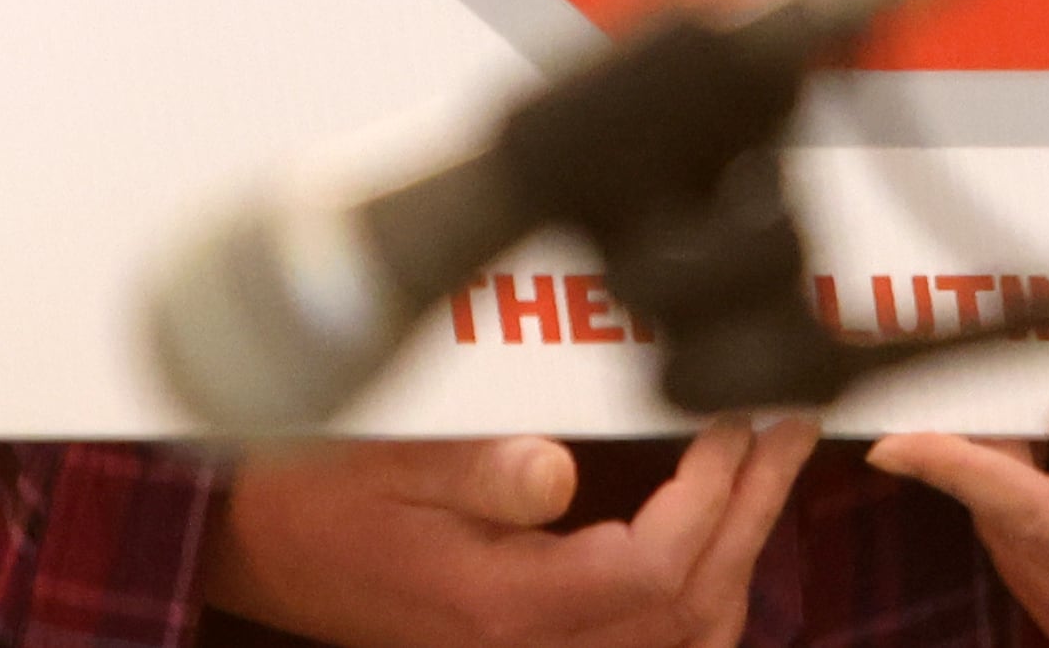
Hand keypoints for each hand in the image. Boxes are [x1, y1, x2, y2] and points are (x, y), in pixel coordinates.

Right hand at [201, 416, 815, 647]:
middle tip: (792, 430)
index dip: (715, 497)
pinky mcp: (526, 647)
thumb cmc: (315, 496)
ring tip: (770, 473)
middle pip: (688, 607)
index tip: (741, 423)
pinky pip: (647, 645)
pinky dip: (700, 600)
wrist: (256, 545)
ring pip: (681, 638)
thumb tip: (557, 470)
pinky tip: (715, 542)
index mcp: (504, 605)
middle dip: (753, 514)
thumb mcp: (389, 466)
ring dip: (739, 557)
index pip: (654, 568)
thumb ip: (480, 473)